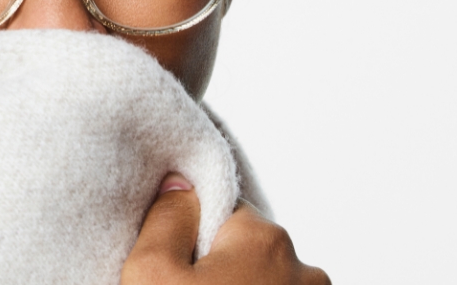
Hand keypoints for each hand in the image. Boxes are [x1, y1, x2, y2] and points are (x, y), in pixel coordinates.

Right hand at [121, 173, 330, 284]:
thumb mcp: (151, 273)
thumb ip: (165, 217)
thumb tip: (180, 183)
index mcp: (265, 237)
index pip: (221, 210)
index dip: (191, 236)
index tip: (176, 269)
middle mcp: (307, 270)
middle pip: (246, 249)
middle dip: (221, 268)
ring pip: (266, 284)